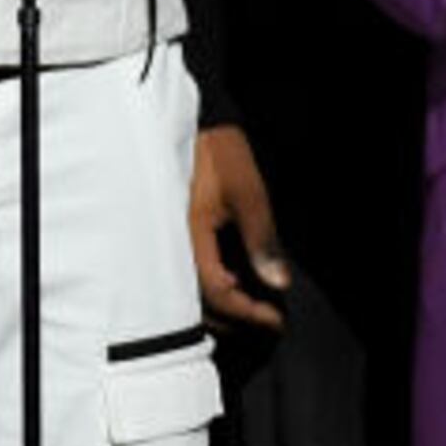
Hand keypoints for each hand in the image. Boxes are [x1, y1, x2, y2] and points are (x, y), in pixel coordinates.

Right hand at [188, 123, 289, 330]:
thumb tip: (277, 283)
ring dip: (222, 309)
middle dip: (236, 318)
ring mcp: (168, 243)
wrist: (191, 127)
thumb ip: (262, 240)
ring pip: (189, 296)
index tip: (276, 318)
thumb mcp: (249, 194)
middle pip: (198, 305)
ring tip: (253, 307)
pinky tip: (231, 284)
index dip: (248, 311)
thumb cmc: (219, 155)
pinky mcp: (170, 237)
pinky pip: (186, 277)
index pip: (217, 291)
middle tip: (268, 319)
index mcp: (188, 235)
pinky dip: (209, 291)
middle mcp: (172, 245)